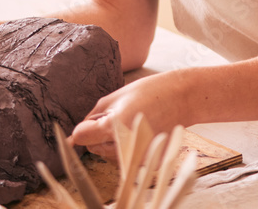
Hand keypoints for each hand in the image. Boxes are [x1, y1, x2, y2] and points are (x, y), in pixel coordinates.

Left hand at [67, 70, 189, 157]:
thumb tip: (74, 137)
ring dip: (112, 142)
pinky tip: (141, 133)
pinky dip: (127, 149)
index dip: (85, 128)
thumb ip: (92, 119)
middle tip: (118, 116)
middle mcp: (127, 146)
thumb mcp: (114, 98)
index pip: (81, 138)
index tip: (92, 122)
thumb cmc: (149, 92)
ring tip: (131, 123)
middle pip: (94, 148)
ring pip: (108, 155)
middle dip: (98, 134)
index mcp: (116, 126)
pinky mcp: (148, 164)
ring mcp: (139, 158)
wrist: (183, 98)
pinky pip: (125, 159)